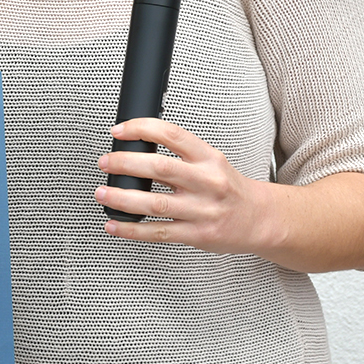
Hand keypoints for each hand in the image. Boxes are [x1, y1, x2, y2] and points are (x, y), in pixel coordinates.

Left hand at [94, 118, 269, 255]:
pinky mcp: (198, 235)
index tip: (119, 131)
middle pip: (160, 168)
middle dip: (125, 163)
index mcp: (208, 157)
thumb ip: (180, 154)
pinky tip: (115, 225)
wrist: (260, 219)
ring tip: (102, 194)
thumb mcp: (212, 160)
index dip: (141, 129)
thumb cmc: (230, 188)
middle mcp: (206, 182)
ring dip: (122, 198)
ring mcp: (202, 210)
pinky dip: (132, 229)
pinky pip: (159, 233)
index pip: (172, 134)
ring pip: (155, 204)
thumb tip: (135, 147)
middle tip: (105, 163)